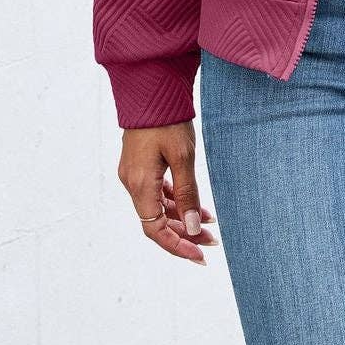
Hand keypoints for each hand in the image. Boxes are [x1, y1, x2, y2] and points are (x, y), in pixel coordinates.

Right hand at [118, 122, 220, 263]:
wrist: (151, 89)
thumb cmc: (167, 120)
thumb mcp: (183, 158)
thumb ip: (187, 195)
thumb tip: (194, 227)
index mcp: (140, 185)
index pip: (155, 230)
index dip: (178, 246)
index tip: (200, 256)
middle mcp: (132, 183)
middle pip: (157, 222)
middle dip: (184, 235)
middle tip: (211, 242)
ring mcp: (134, 174)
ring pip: (158, 208)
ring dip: (182, 219)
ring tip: (210, 224)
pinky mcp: (140, 166)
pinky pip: (156, 193)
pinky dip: (175, 202)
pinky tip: (195, 205)